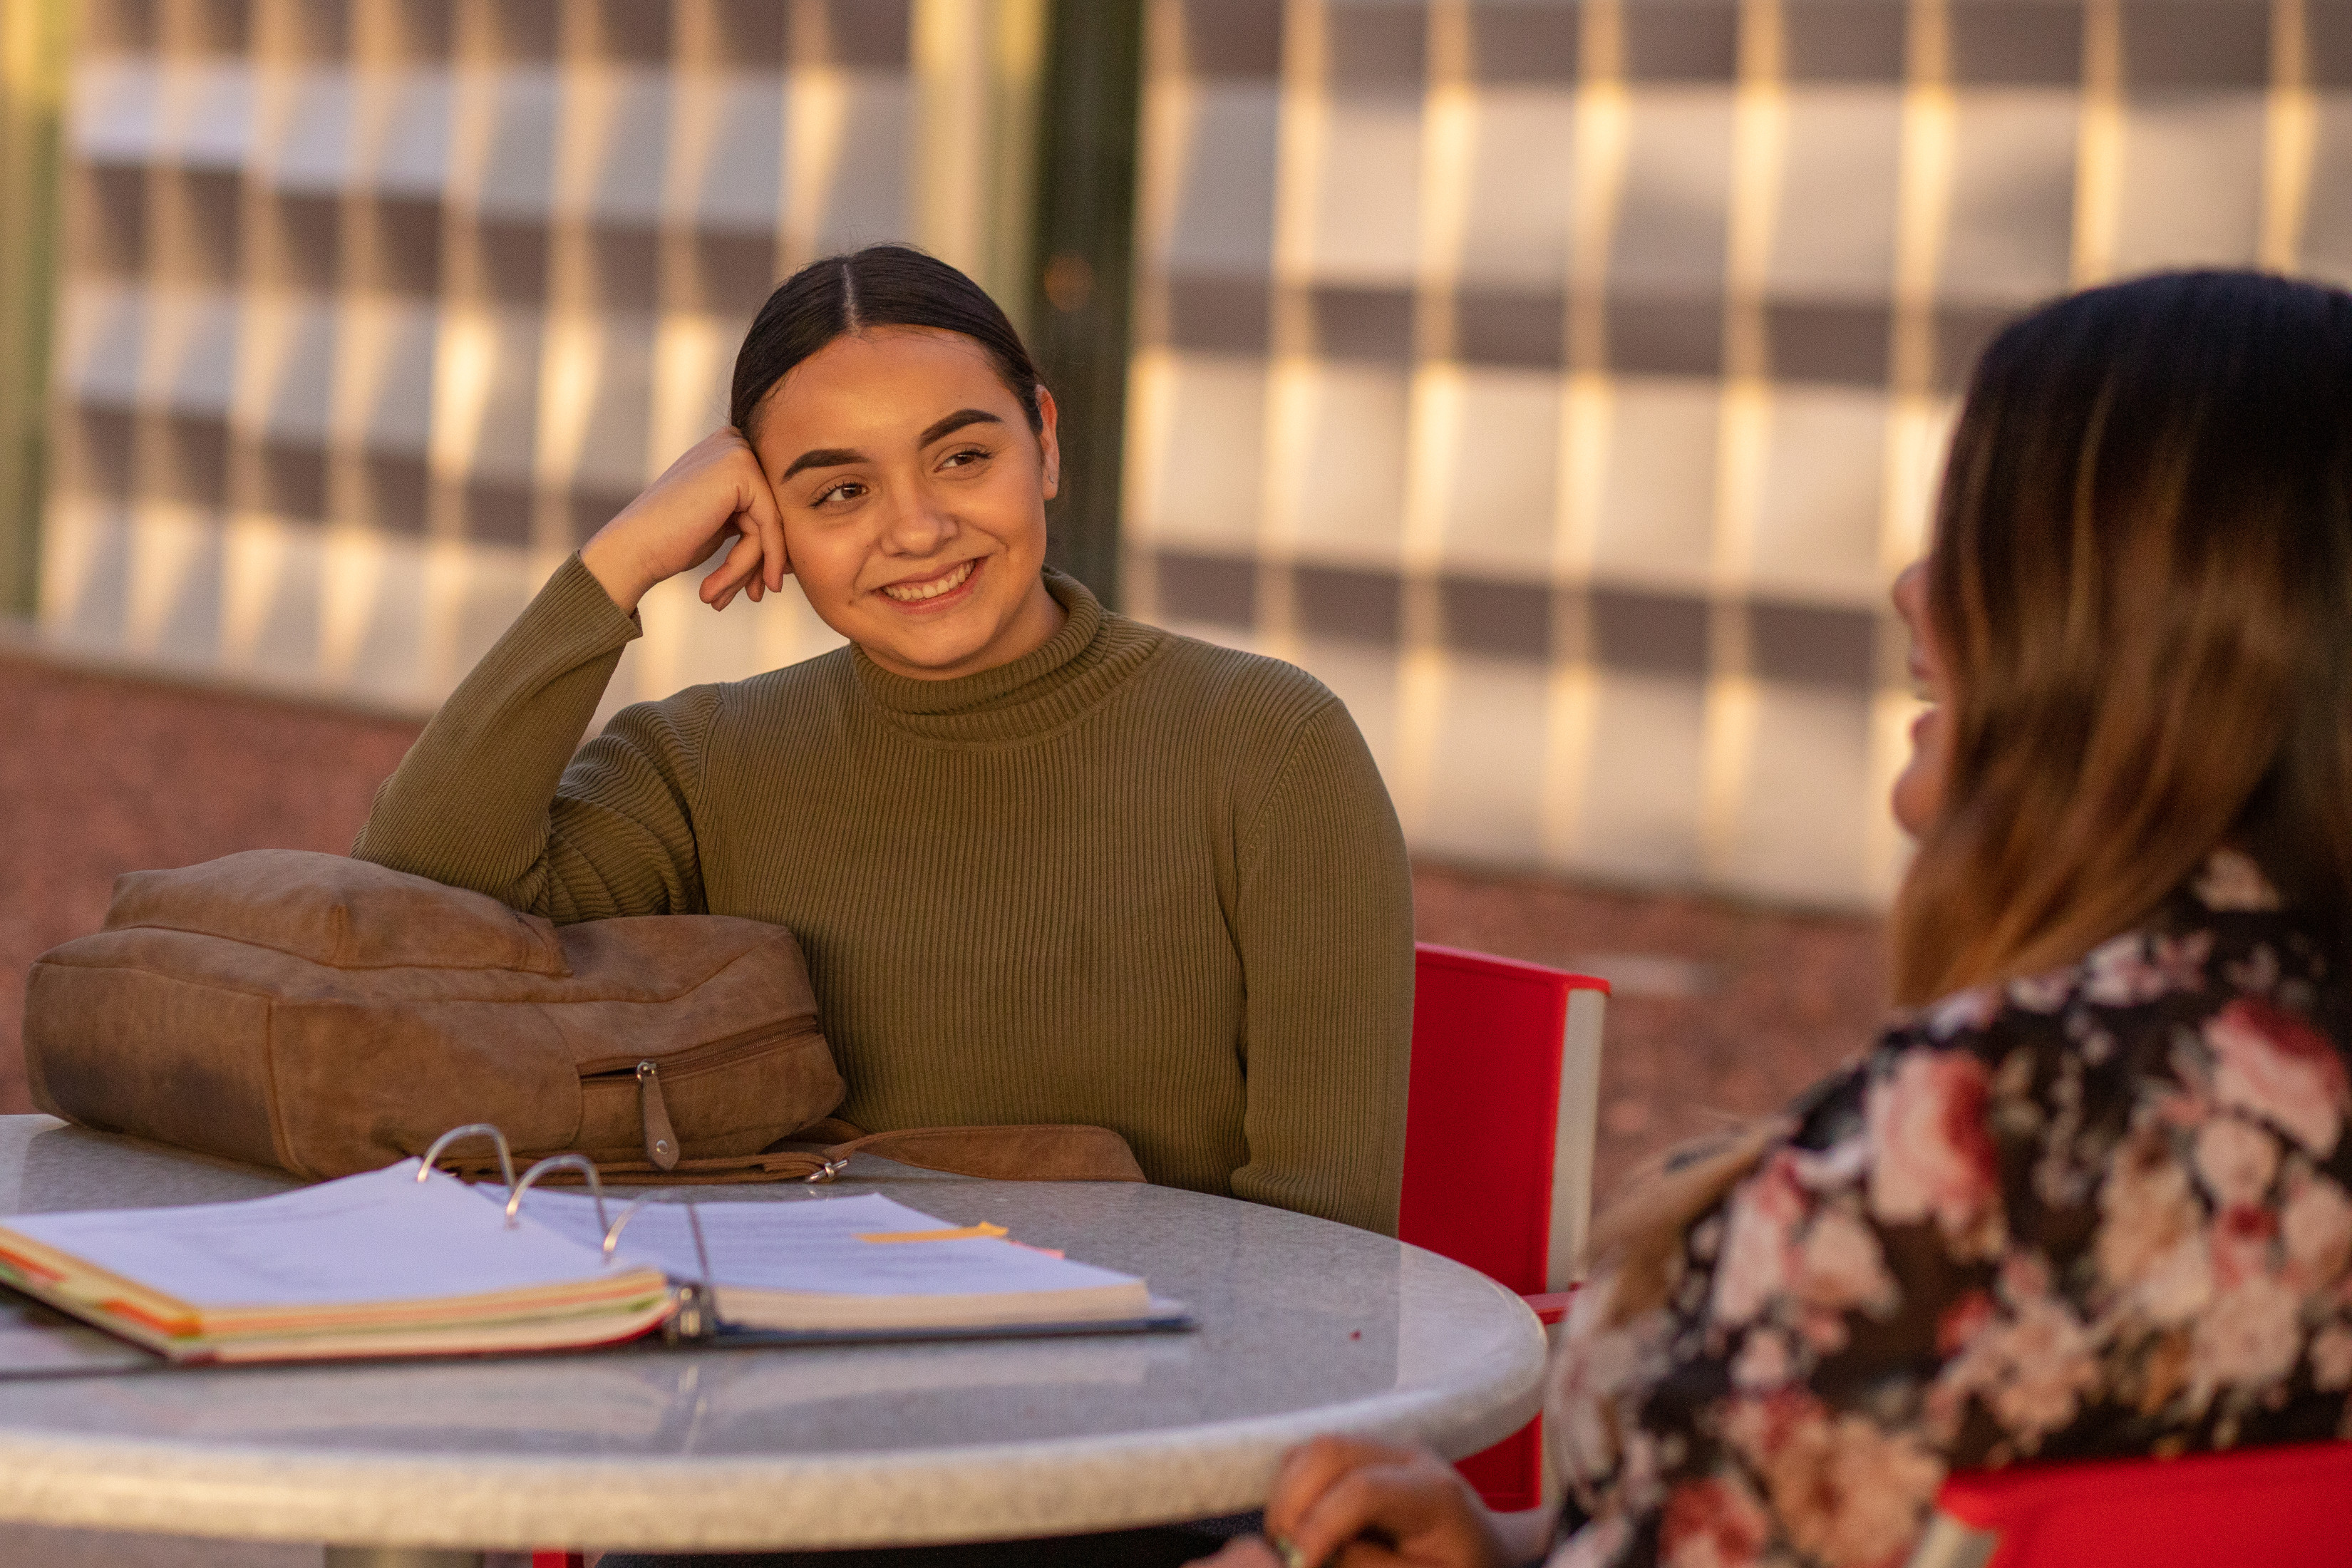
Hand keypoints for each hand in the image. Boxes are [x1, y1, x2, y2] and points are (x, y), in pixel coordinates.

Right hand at [580, 429, 786, 613]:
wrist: (632, 549)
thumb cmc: (671, 542)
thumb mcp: (723, 522)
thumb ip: (756, 516)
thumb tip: (798, 539)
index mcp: (729, 449)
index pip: (769, 505)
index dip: (768, 549)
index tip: (761, 586)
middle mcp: (733, 441)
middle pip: (772, 512)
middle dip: (762, 560)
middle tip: (754, 596)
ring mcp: (736, 451)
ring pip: (771, 523)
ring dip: (749, 567)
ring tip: (720, 597)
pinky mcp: (739, 469)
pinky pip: (769, 524)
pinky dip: (761, 559)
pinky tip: (739, 588)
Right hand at [1187, 1437, 1514, 1567]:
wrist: (1487, 1555)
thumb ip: (1372, 1567)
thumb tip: (1313, 1553)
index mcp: (1436, 1494)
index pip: (1363, 1489)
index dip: (1320, 1527)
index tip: (1300, 1565)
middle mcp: (1411, 1457)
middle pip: (1329, 1450)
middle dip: (1291, 1503)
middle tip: (1281, 1553)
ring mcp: (1386, 1449)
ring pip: (1312, 1448)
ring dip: (1286, 1495)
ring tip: (1287, 1544)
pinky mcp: (1365, 1454)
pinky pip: (1311, 1456)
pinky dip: (1291, 1488)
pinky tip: (1299, 1527)